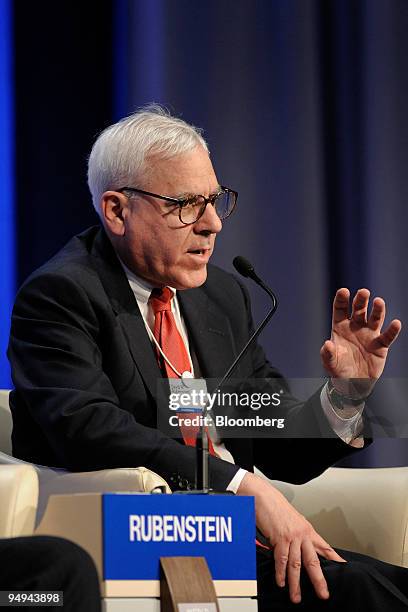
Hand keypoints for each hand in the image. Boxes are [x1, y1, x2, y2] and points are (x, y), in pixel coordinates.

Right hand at [237, 472, 344, 603]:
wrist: (264, 497)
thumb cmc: (277, 507)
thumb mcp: (293, 521)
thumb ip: (299, 536)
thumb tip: (301, 549)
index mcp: (308, 530)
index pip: (325, 547)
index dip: (334, 559)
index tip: (343, 568)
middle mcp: (302, 534)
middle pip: (313, 561)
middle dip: (318, 580)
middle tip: (323, 593)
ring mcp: (291, 537)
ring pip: (296, 564)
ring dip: (295, 583)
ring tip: (296, 596)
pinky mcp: (279, 538)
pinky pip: (281, 559)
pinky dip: (280, 572)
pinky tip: (281, 581)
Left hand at [320, 288, 401, 388]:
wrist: (353, 383)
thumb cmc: (339, 369)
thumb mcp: (330, 362)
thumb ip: (327, 353)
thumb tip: (327, 344)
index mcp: (340, 327)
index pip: (340, 309)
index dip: (342, 299)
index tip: (343, 291)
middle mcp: (356, 327)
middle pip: (359, 310)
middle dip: (361, 300)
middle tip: (364, 292)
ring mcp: (369, 334)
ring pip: (375, 319)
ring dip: (378, 310)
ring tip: (379, 302)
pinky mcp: (380, 345)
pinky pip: (388, 336)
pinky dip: (392, 330)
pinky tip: (396, 323)